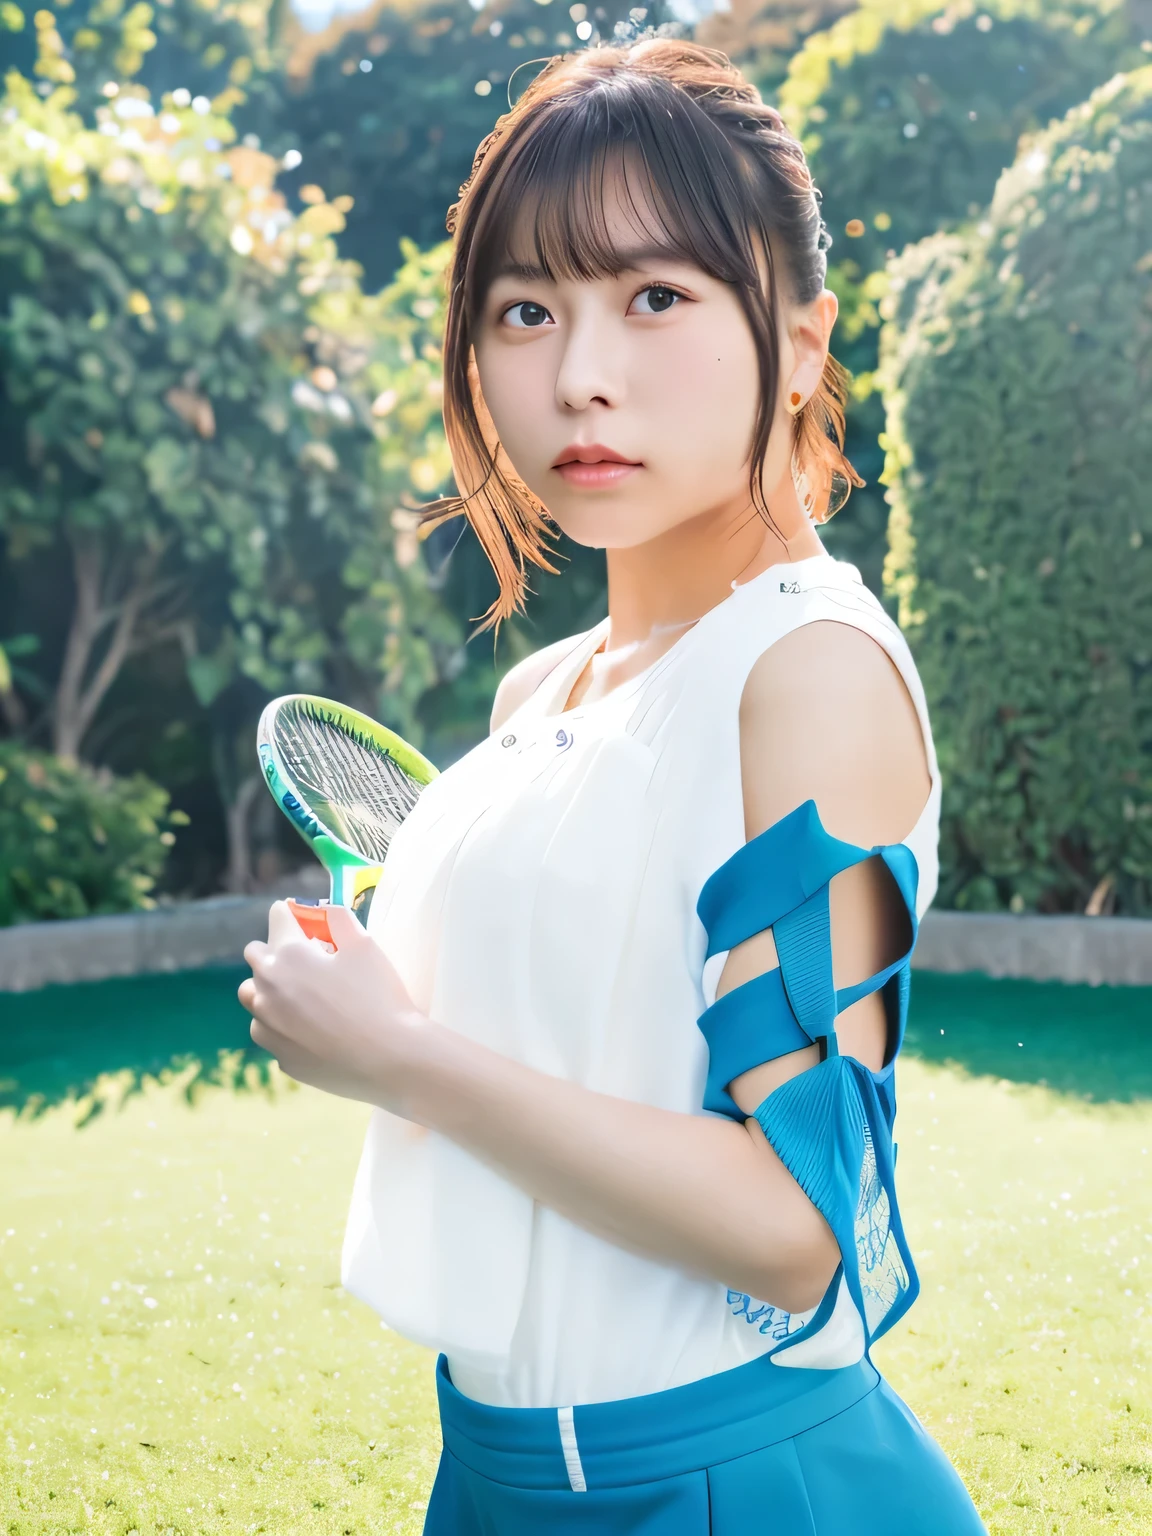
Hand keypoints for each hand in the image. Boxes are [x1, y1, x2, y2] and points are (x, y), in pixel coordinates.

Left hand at [239, 902, 427, 1111]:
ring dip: (270, 989)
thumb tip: (324, 910)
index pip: (277, 915)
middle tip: (309, 960)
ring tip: (302, 996)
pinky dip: (282, 1025)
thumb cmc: (378, 996)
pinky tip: (312, 1030)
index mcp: (287, 954)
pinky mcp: (279, 1056)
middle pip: (255, 954)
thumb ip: (338, 918)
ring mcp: (268, 1026)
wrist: (389, 1058)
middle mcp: (266, 988)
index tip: (312, 924)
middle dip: (277, 950)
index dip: (297, 915)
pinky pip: (270, 1032)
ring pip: (253, 997)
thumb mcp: (364, 944)